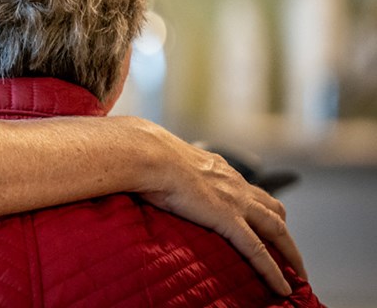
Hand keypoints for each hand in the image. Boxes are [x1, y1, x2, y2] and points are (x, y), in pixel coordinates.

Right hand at [132, 119, 305, 295]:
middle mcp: (234, 183)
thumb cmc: (146, 156)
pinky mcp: (229, 220)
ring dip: (290, 252)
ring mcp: (236, 201)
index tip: (263, 225)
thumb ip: (166, 171)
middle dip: (284, 232)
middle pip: (273, 209)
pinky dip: (273, 271)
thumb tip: (147, 177)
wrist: (148, 154)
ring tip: (296, 273)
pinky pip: (258, 250)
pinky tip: (282, 288)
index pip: (248, 190)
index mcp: (218, 169)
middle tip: (290, 255)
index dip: (260, 209)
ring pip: (277, 230)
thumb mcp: (163, 161)